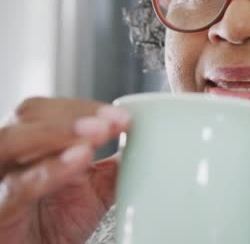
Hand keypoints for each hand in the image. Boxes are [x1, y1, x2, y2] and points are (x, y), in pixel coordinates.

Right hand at [0, 97, 129, 243]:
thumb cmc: (54, 225)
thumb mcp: (95, 190)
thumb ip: (116, 165)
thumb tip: (150, 142)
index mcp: (35, 144)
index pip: (52, 110)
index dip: (86, 108)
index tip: (124, 117)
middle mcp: (13, 155)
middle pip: (31, 115)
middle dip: (76, 114)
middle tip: (113, 122)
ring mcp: (1, 180)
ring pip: (15, 140)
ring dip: (60, 132)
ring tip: (97, 133)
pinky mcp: (0, 209)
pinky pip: (18, 186)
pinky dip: (50, 169)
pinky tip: (79, 160)